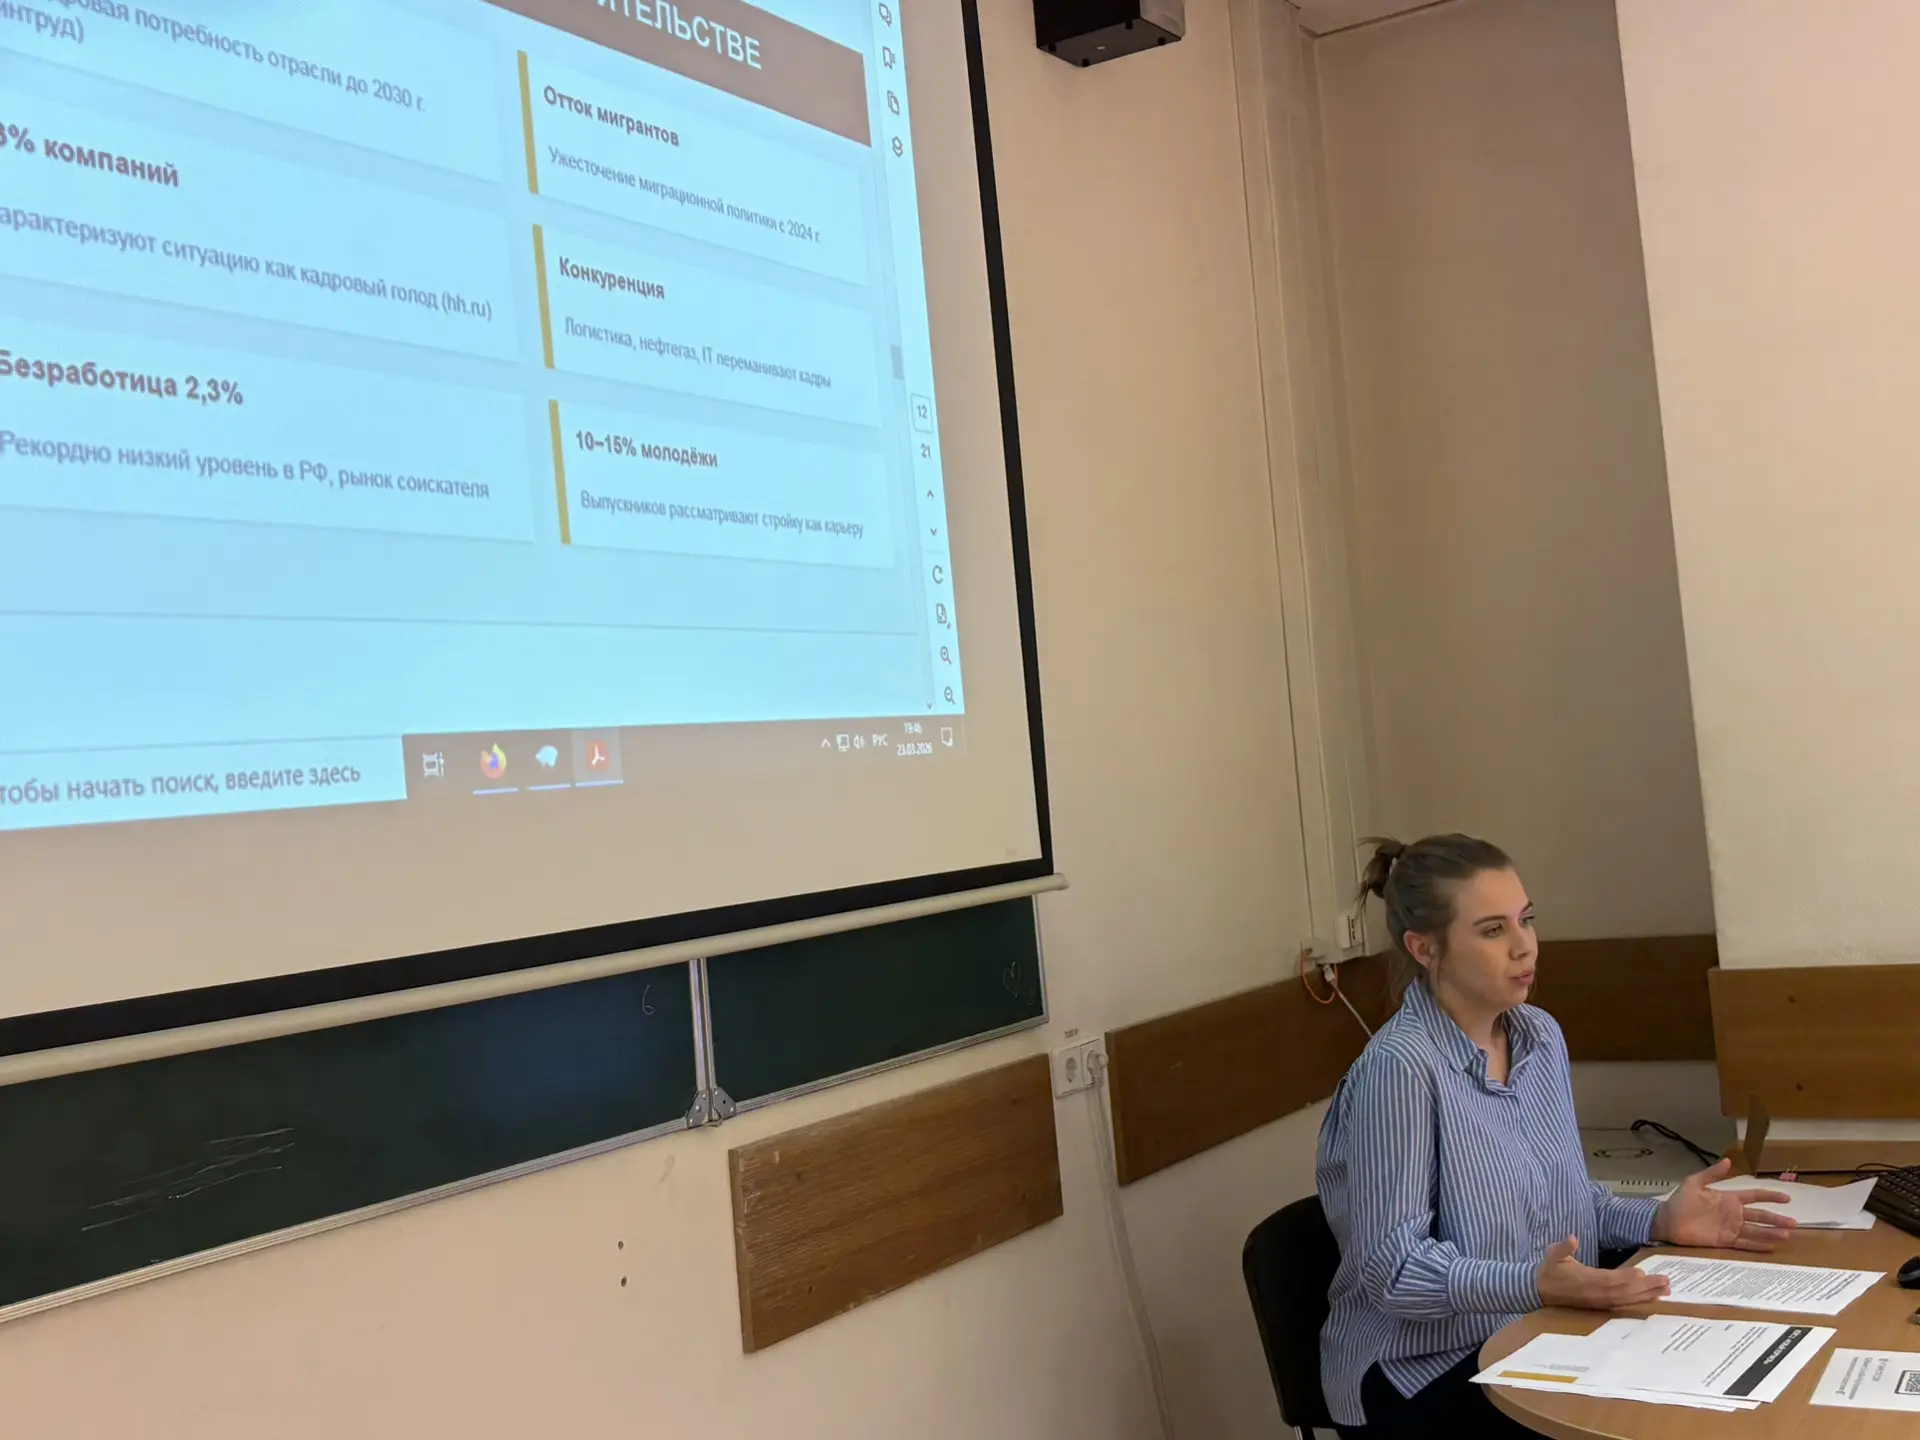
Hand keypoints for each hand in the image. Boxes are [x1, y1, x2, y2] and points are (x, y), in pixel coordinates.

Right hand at [1535, 1236, 1670, 1309]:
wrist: (1540, 1292)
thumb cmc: (1549, 1271)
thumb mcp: (1552, 1255)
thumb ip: (1562, 1247)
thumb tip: (1571, 1238)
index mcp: (1585, 1280)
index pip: (1609, 1280)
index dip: (1625, 1278)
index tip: (1642, 1273)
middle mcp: (1596, 1294)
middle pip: (1624, 1292)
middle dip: (1646, 1287)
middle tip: (1666, 1282)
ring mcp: (1601, 1302)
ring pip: (1627, 1299)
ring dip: (1647, 1295)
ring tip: (1666, 1290)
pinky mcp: (1603, 1305)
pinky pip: (1625, 1304)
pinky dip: (1640, 1301)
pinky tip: (1653, 1298)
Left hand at [1653, 1158, 1797, 1250]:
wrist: (1667, 1221)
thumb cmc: (1680, 1201)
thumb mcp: (1695, 1183)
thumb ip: (1712, 1174)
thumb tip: (1728, 1160)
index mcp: (1728, 1198)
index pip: (1754, 1196)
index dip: (1770, 1197)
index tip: (1787, 1198)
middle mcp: (1733, 1214)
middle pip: (1760, 1216)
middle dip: (1776, 1219)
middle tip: (1794, 1223)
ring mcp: (1730, 1228)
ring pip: (1755, 1231)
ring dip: (1770, 1233)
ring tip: (1786, 1235)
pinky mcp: (1724, 1241)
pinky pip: (1744, 1244)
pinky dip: (1757, 1246)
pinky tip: (1770, 1247)